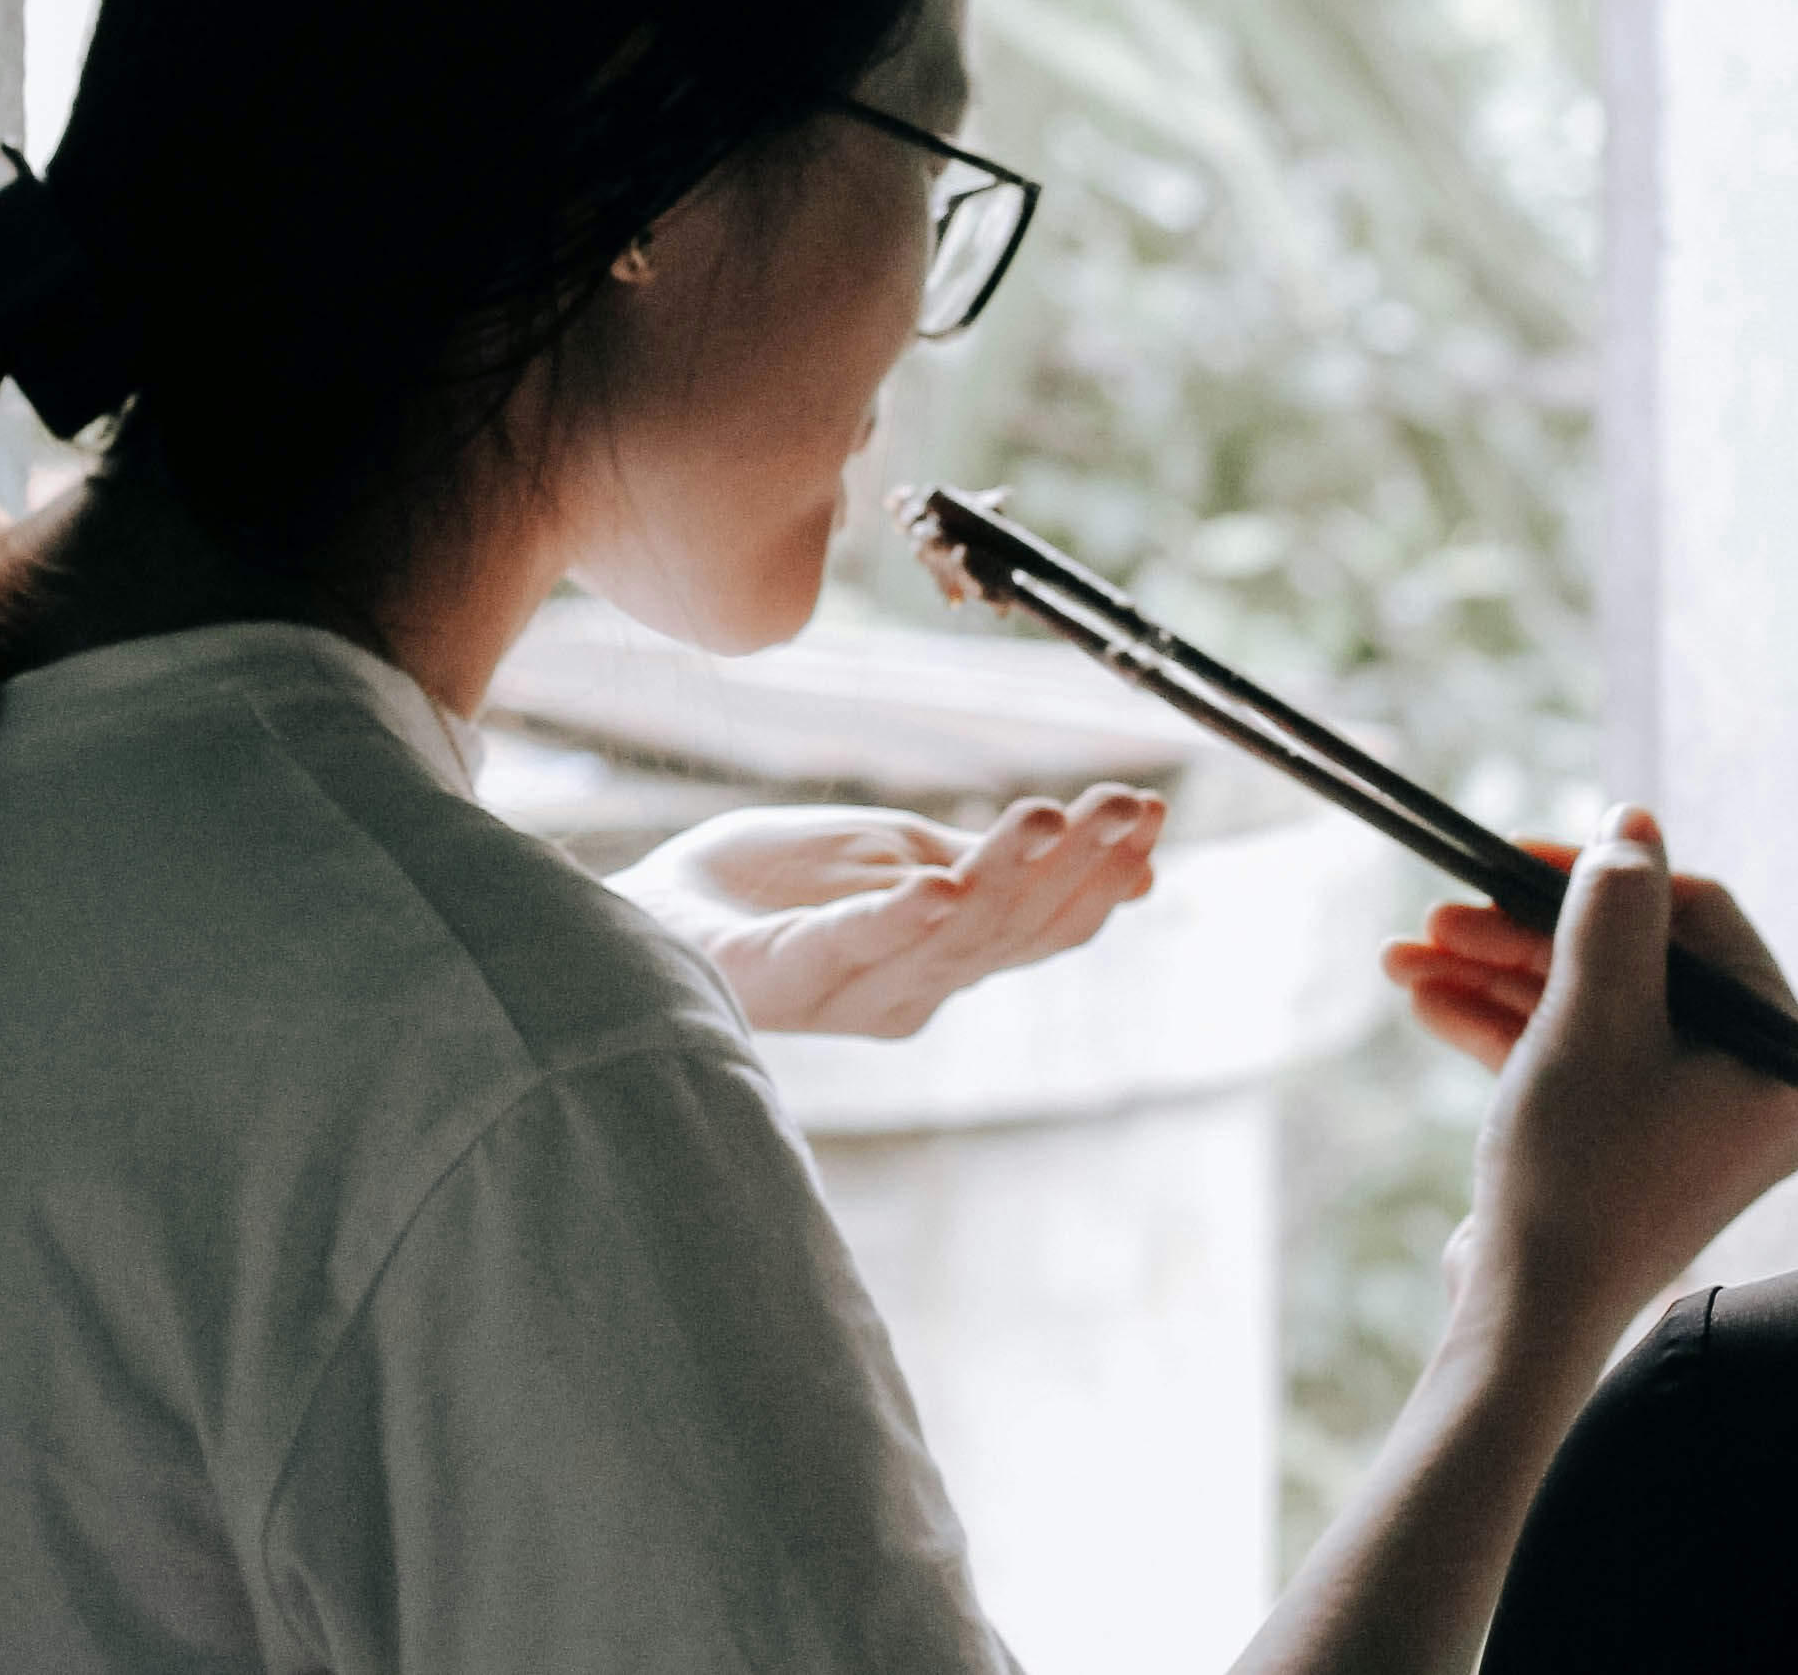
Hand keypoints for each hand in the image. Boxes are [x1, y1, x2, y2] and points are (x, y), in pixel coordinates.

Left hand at [610, 789, 1163, 1037]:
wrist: (646, 915)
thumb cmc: (771, 889)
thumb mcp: (903, 858)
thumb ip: (1002, 866)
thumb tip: (1141, 865)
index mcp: (944, 960)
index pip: (1044, 926)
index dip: (1101, 877)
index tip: (1150, 816)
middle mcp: (910, 990)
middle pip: (1012, 931)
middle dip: (1077, 867)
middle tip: (1129, 808)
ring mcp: (848, 989)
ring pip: (948, 935)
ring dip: (1008, 874)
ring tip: (1055, 816)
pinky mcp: (780, 973)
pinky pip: (848, 947)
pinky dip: (898, 920)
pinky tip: (941, 886)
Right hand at [1388, 809, 1797, 1360]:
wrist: (1524, 1319)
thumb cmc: (1578, 1168)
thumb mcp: (1594, 1011)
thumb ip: (1616, 907)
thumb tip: (1633, 822)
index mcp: (1777, 1057)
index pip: (1700, 920)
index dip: (1602, 878)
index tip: (1515, 858)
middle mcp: (1746, 1088)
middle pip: (1634, 964)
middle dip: (1525, 936)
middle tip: (1443, 912)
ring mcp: (1685, 1121)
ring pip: (1590, 1010)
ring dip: (1496, 977)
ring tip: (1406, 954)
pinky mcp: (1626, 1148)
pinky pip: (1575, 1062)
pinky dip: (1505, 1030)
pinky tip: (1426, 1000)